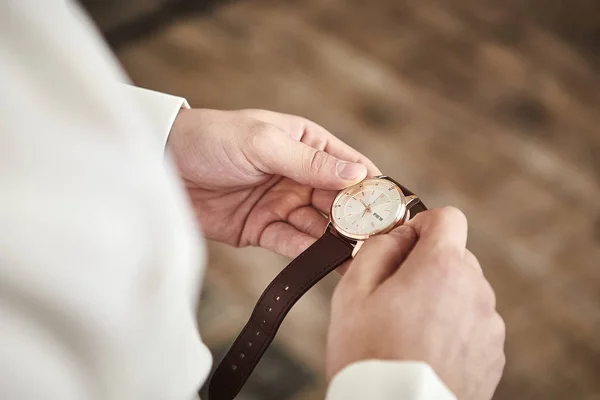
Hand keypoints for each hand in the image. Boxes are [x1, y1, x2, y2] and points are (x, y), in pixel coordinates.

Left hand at [167, 108, 380, 256]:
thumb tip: (359, 174)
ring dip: (337, 242)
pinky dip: (309, 254)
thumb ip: (310, 162)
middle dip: (358, 222)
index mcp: (307, 144)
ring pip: (319, 227)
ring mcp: (283, 204)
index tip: (390, 210)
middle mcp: (300, 175)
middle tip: (378, 243)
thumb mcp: (263, 143)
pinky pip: (292, 244)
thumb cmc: (212, 139)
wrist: (163, 165)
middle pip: (340, 202)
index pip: (351, 167)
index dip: (372, 188)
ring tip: (359, 259)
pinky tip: (326, 262)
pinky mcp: (263, 229)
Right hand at [326, 207, 505, 399]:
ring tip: (408, 330)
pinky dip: (453, 327)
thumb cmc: (370, 354)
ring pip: (464, 291)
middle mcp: (475, 289)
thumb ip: (376, 248)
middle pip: (455, 256)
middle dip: (427, 265)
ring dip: (441, 297)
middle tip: (395, 295)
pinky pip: (472, 323)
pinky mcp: (492, 353)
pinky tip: (426, 349)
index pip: (448, 218)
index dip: (422, 225)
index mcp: (442, 267)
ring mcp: (488, 324)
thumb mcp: (353, 292)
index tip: (404, 245)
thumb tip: (397, 236)